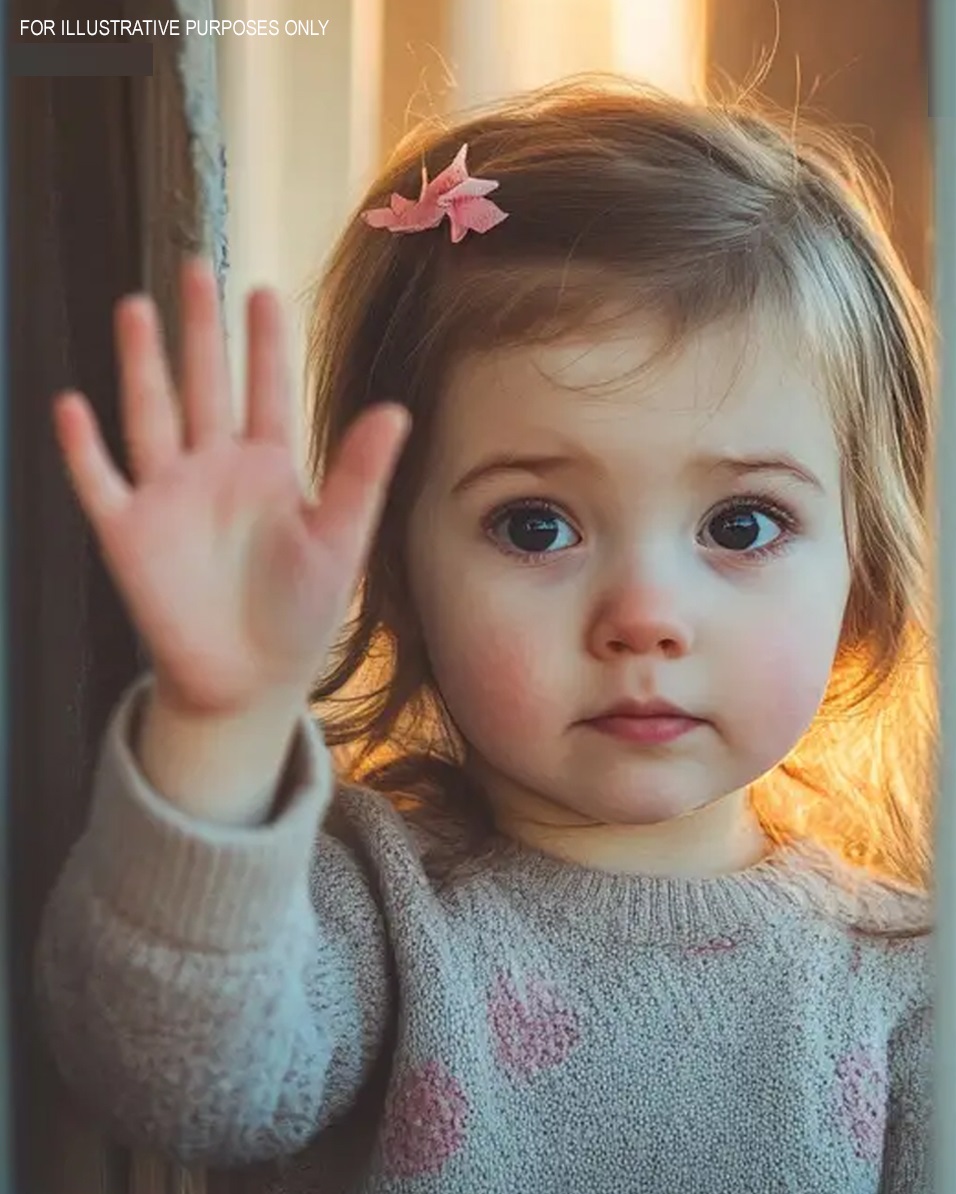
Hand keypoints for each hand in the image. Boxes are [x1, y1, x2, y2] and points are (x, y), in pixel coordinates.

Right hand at [52, 255, 409, 718]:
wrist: (248, 680)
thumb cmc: (298, 614)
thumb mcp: (339, 543)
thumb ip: (361, 476)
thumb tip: (396, 409)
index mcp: (268, 469)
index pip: (266, 392)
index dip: (264, 344)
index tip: (264, 290)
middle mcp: (214, 471)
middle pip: (203, 385)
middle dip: (200, 330)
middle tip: (196, 264)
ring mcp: (168, 497)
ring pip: (150, 415)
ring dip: (141, 365)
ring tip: (137, 307)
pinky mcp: (128, 533)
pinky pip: (100, 482)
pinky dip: (83, 448)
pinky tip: (72, 406)